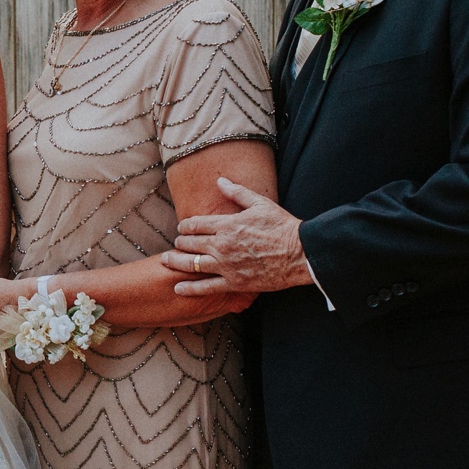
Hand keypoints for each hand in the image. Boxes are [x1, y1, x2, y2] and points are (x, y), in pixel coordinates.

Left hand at [163, 177, 313, 295]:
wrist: (301, 253)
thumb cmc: (282, 227)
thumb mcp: (260, 204)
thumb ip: (237, 192)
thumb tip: (220, 180)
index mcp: (226, 224)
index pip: (195, 224)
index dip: (184, 226)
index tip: (182, 228)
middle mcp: (222, 245)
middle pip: (189, 244)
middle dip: (179, 243)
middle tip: (175, 244)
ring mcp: (226, 265)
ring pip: (191, 264)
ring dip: (176, 262)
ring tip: (167, 260)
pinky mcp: (234, 283)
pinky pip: (206, 287)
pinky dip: (190, 288)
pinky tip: (177, 288)